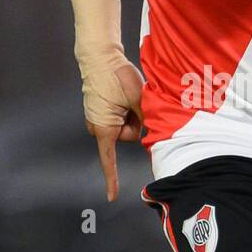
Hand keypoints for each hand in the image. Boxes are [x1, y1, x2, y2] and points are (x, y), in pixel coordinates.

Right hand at [85, 60, 144, 201]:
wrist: (99, 55)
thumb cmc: (115, 76)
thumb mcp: (137, 99)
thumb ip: (146, 120)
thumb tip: (153, 130)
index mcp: (104, 127)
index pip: (109, 159)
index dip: (112, 179)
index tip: (111, 196)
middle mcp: (98, 125)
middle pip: (126, 136)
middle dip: (134, 123)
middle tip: (132, 103)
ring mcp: (98, 116)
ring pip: (124, 125)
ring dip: (130, 113)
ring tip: (126, 95)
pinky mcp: (100, 108)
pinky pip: (118, 116)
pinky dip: (124, 108)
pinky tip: (121, 94)